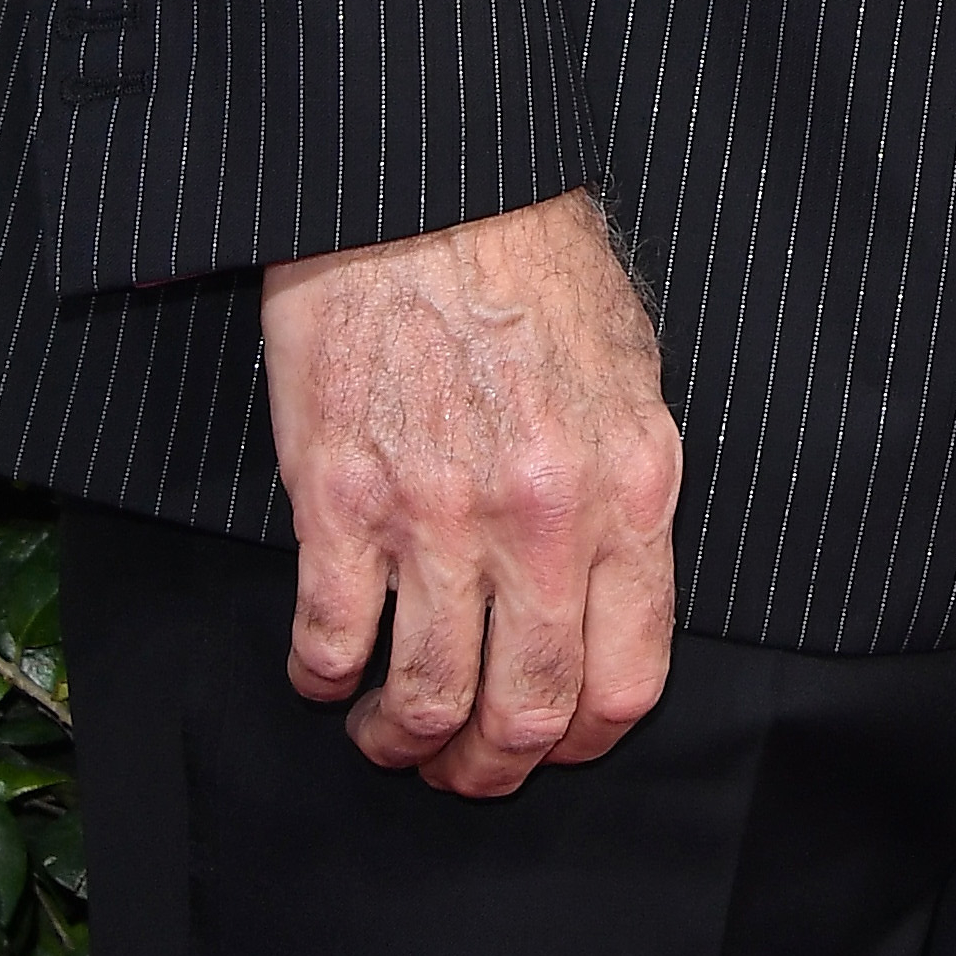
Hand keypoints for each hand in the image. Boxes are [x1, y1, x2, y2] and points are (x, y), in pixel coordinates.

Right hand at [260, 190, 682, 797]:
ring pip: (429, 698)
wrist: (434, 183)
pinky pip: (333, 641)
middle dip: (492, 770)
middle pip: (528, 711)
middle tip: (461, 772)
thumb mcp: (629, 372)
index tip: (552, 746)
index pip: (627, 677)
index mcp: (631, 488)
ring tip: (388, 733)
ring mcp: (440, 516)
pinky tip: (326, 670)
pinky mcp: (342, 499)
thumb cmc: (531, 263)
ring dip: (404, 740)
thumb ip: (624, 489)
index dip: (584, 741)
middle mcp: (545, 519)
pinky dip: (324, 678)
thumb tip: (608, 584)